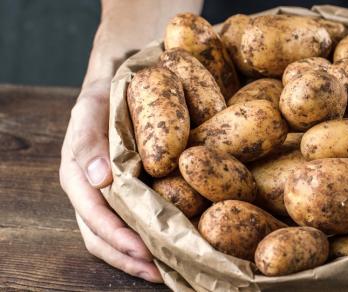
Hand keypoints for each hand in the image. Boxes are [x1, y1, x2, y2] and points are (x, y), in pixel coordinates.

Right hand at [59, 77, 161, 281]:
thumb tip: (98, 179)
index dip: (117, 237)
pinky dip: (144, 242)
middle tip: (160, 273)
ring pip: (113, 239)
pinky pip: (129, 224)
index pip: (94, 216)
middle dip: (128, 259)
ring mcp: (105, 196)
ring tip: (165, 272)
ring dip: (136, 259)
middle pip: (101, 238)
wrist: (115, 84)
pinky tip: (166, 250)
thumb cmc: (103, 97)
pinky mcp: (123, 195)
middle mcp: (88, 192)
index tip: (144, 250)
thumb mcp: (92, 109)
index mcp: (76, 175)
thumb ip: (89, 141)